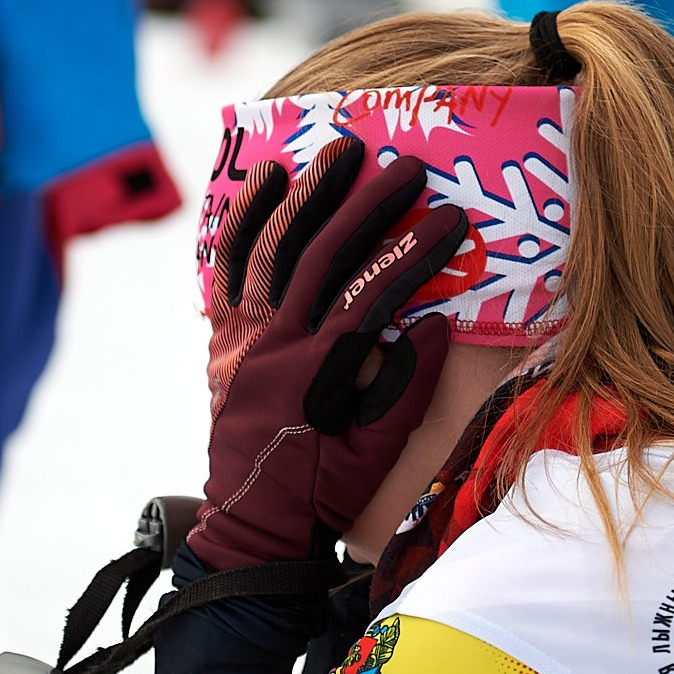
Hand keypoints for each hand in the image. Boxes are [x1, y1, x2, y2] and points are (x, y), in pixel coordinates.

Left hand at [190, 139, 468, 571]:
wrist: (253, 522)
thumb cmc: (325, 491)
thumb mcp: (378, 451)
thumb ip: (408, 388)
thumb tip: (439, 322)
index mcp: (318, 373)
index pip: (372, 292)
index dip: (415, 251)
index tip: (452, 220)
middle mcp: (273, 344)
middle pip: (321, 253)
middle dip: (367, 204)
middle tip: (406, 168)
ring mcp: (241, 336)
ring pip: (269, 247)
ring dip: (307, 193)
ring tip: (340, 150)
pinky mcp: (221, 336)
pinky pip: (227, 266)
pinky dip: (245, 218)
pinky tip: (267, 179)